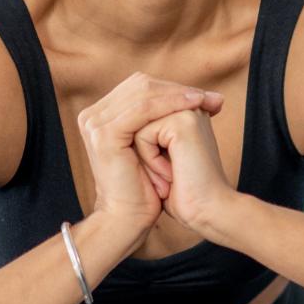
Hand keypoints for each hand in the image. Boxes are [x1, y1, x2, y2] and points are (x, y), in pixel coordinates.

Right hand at [75, 73, 222, 242]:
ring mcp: (95, 124)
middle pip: (141, 86)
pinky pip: (143, 110)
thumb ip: (160, 118)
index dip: (174, 89)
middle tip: (211, 97)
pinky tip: (192, 105)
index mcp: (100, 115)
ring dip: (178, 95)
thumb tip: (194, 94)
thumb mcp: (155, 145)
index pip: (140, 88)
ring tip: (205, 100)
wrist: (130, 217)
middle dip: (179, 89)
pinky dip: (170, 104)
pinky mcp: (104, 134)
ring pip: (143, 94)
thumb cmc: (147, 186)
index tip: (208, 97)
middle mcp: (92, 116)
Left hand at [136, 105, 234, 234]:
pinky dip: (150, 159)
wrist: (206, 211)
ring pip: (137, 126)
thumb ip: (149, 137)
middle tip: (170, 175)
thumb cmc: (185, 192)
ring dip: (146, 157)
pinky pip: (143, 135)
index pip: (142, 118)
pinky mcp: (183, 122)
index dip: (143, 149)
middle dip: (143, 152)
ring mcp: (187, 111)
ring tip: (169, 175)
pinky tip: (171, 173)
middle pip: (137, 120)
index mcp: (186, 113)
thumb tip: (122, 127)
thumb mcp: (160, 159)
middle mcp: (189, 107)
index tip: (169, 173)